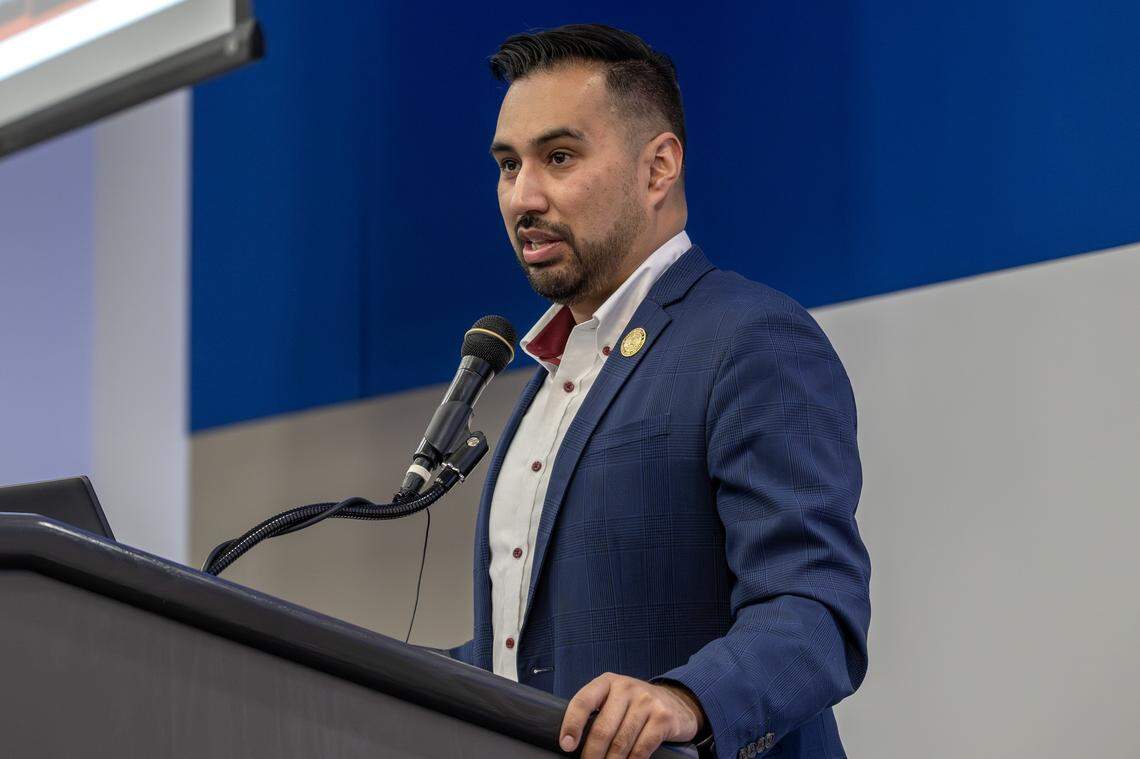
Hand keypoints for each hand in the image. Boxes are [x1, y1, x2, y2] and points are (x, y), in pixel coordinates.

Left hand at [559, 673, 704, 757]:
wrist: (678, 703)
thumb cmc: (637, 706)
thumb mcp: (615, 700)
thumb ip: (597, 713)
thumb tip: (573, 742)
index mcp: (607, 682)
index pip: (583, 701)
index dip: (571, 724)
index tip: (567, 745)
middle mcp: (626, 687)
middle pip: (602, 729)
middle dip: (592, 754)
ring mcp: (646, 701)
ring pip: (621, 742)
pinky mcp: (663, 718)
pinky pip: (641, 749)